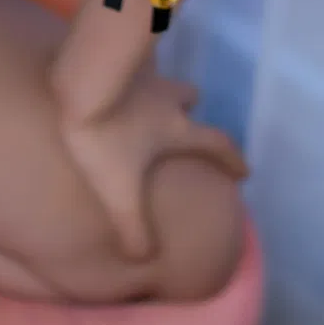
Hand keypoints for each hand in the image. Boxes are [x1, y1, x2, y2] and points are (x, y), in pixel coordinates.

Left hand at [57, 69, 248, 264]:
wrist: (78, 84)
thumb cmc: (104, 136)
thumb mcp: (117, 190)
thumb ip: (132, 227)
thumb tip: (143, 259)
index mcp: (174, 129)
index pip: (217, 144)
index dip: (233, 159)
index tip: (245, 172)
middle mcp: (165, 99)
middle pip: (188, 97)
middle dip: (190, 109)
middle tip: (184, 122)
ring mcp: (140, 75)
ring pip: (160, 79)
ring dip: (157, 91)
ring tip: (144, 104)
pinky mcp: (112, 65)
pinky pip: (127, 69)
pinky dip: (125, 78)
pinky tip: (110, 86)